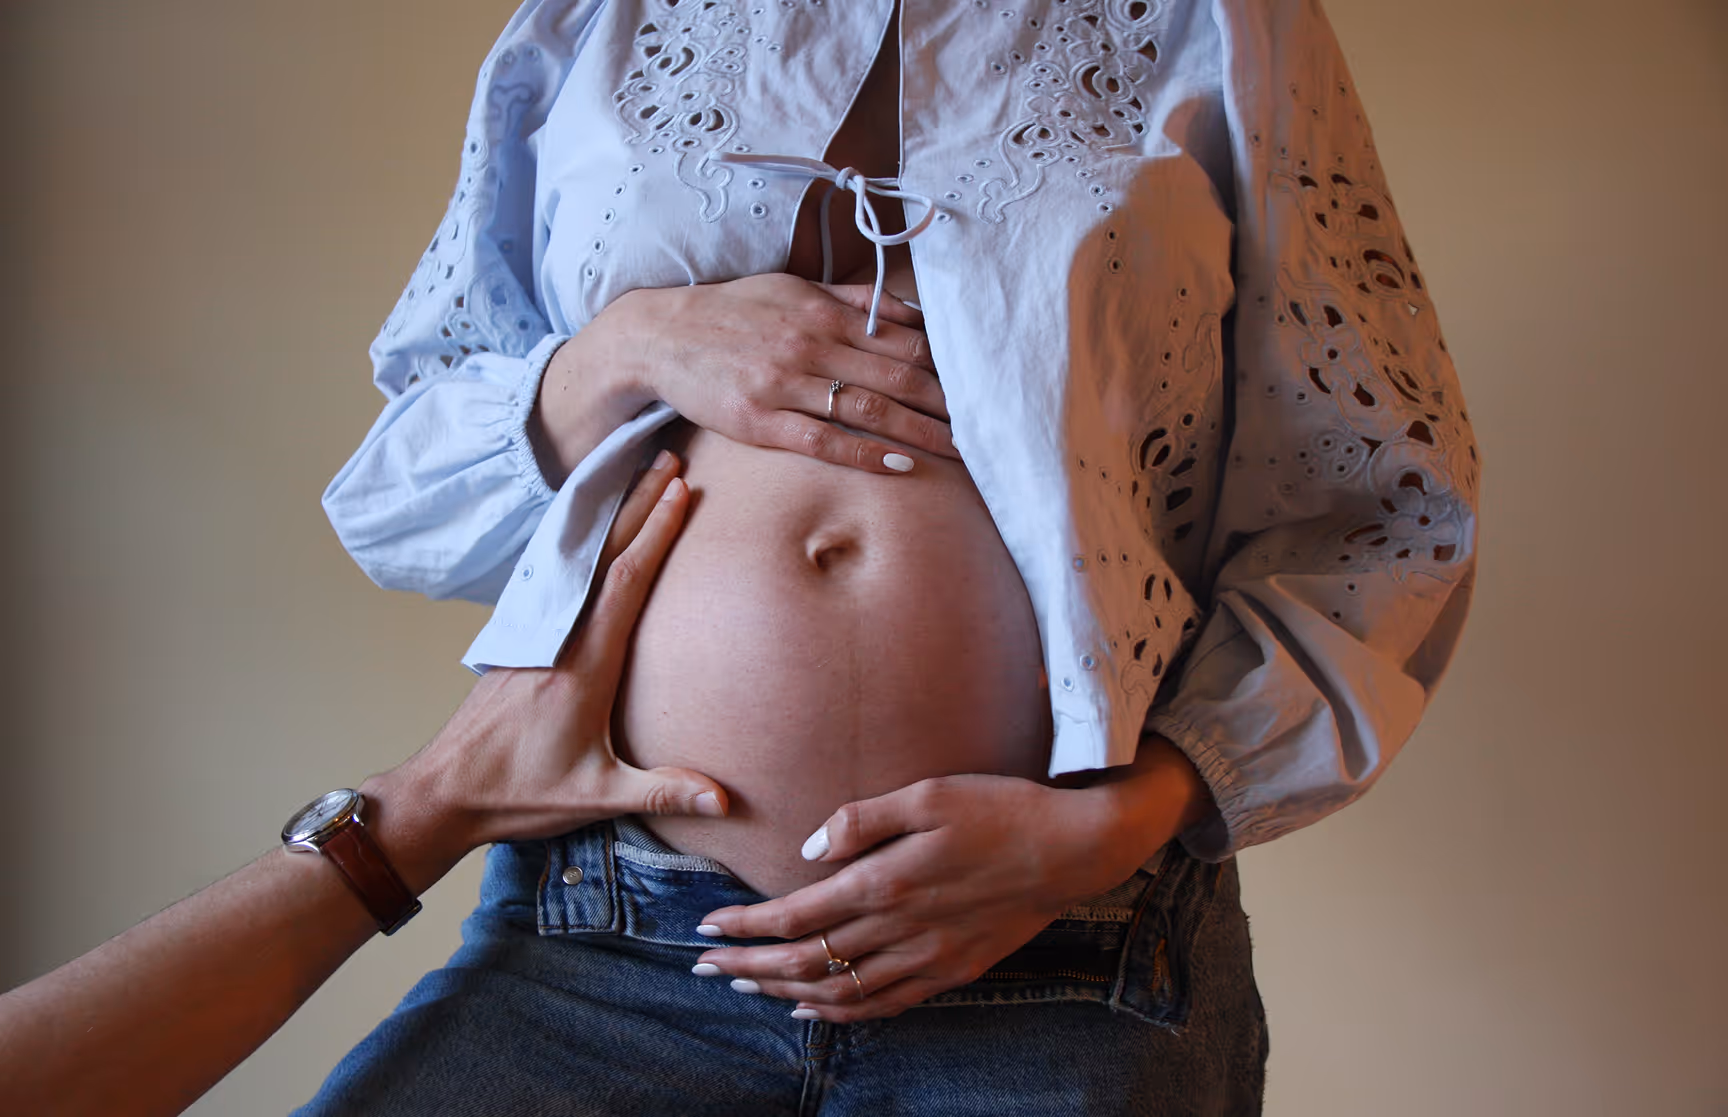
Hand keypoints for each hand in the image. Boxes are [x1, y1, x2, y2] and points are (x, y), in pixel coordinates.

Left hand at [363, 450, 726, 891]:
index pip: (626, 582)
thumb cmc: (519, 794)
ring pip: (579, 559)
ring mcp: (538, 634)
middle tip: (668, 458)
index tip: (682, 493)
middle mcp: (559, 636)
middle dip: (639, 503)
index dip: (656, 533)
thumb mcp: (595, 797)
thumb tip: (724, 802)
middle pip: (605, 554)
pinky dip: (582, 543)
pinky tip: (591, 530)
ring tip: (637, 477)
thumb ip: (662, 792)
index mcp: (584, 664)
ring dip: (610, 516)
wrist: (445, 792)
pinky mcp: (523, 641)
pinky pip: (559, 576)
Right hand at [537, 274, 954, 481]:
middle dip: (947, 402)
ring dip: (920, 432)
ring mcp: (784, 383)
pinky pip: (823, 442)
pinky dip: (865, 454)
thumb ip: (851, 298)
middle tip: (988, 423)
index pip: (900, 338)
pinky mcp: (760, 420)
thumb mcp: (792, 288)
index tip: (978, 384)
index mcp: (822, 311)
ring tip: (960, 450)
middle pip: (896, 375)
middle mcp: (809, 344)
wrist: (660, 336)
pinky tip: (899, 466)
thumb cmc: (731, 313)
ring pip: (868, 410)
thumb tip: (908, 308)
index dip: (944, 363)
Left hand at [688, 775, 1144, 1021]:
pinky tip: (812, 1011)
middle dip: (747, 966)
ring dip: (784, 993)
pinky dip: (840, 1015)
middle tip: (704, 966)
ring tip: (745, 988)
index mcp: (886, 881)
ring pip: (839, 992)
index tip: (707, 925)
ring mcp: (927, 958)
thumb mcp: (929, 793)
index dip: (746, 925)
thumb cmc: (999, 808)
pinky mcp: (952, 972)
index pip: (796, 915)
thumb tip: (808, 852)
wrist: (1072, 850)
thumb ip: (861, 820)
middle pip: (806, 961)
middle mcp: (899, 929)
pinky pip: (884, 1006)